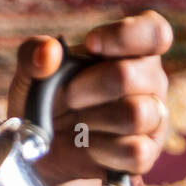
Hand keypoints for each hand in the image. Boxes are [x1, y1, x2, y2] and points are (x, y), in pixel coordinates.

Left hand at [6, 11, 172, 185]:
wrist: (43, 152)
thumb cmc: (47, 101)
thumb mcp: (31, 73)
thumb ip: (33, 54)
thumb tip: (48, 52)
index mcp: (133, 51)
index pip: (155, 32)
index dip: (125, 35)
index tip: (91, 43)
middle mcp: (151, 82)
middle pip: (130, 75)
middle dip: (87, 86)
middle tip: (69, 95)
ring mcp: (152, 119)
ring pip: (136, 114)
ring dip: (93, 119)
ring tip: (76, 123)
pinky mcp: (145, 154)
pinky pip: (135, 151)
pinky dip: (102, 150)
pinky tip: (88, 146)